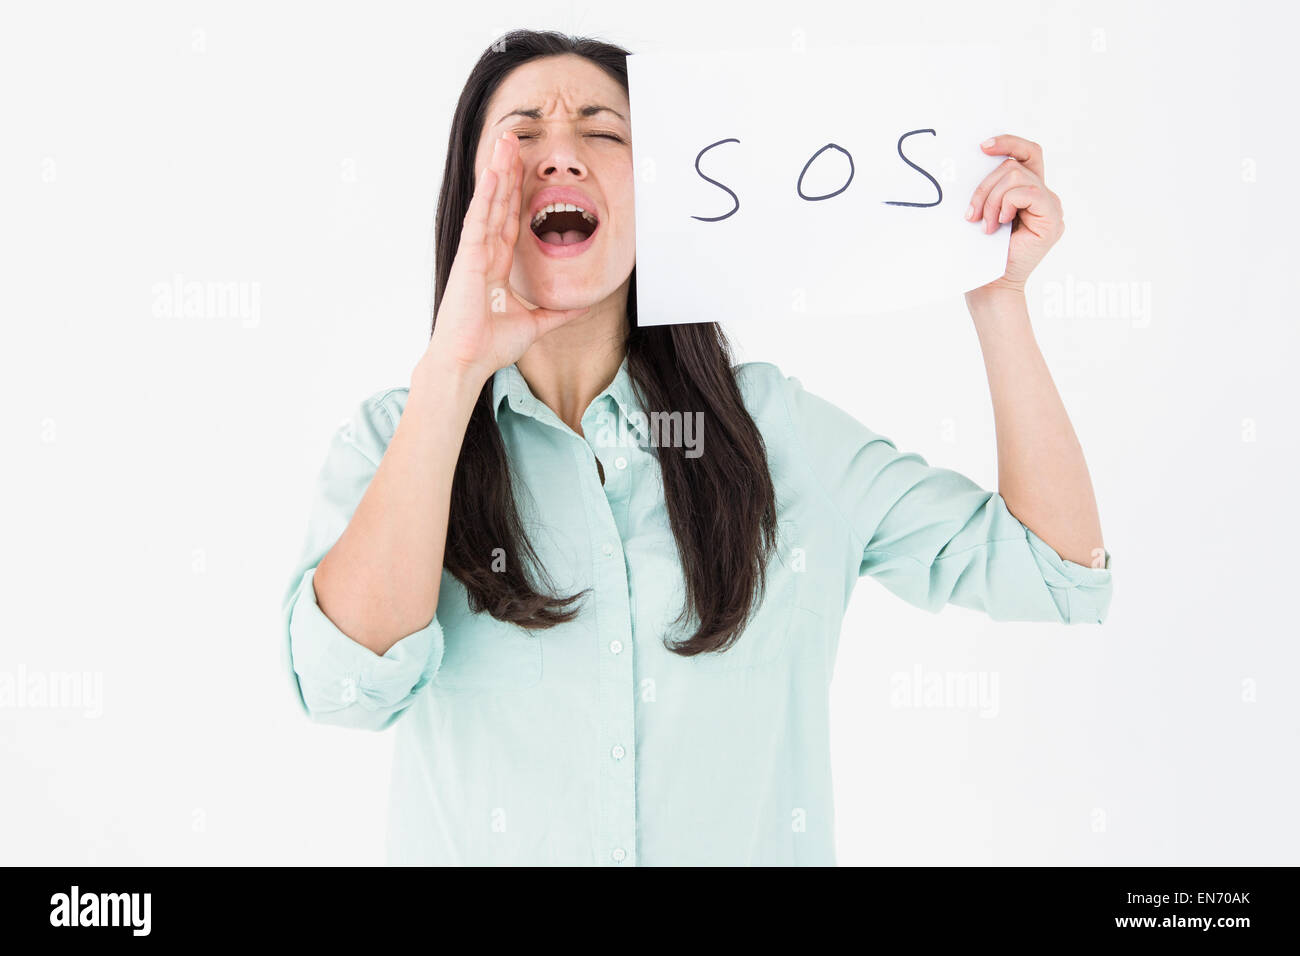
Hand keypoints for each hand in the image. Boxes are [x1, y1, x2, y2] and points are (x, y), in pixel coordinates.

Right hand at [423, 131, 589, 381]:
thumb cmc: (490, 347)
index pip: (509, 220)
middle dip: (507, 170)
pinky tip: (492, 171)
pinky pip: (479, 220)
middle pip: (499, 203)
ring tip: (504, 141)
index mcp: (496, 266)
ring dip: (497, 171)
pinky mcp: (467, 259)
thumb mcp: (536, 324)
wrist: (468, 363)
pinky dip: (485, 195)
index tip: (523, 167)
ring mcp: (474, 254)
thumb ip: (558, 313)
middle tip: (513, 138)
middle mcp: (484, 254)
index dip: (516, 192)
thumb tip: (582, 306)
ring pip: (489, 203)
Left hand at [965, 134, 1063, 295]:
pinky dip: (1007, 205)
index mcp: (1028, 190)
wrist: (990, 285)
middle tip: (971, 215)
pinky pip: (1029, 192)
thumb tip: (977, 160)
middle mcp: (1044, 195)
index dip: (1008, 142)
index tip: (982, 147)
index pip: (1027, 152)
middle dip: (985, 187)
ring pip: (1017, 177)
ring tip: (986, 225)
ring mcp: (1051, 206)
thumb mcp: (982, 211)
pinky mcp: (1053, 218)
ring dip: (992, 200)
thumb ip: (990, 188)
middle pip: (1014, 165)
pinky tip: (1000, 225)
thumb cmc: (982, 252)